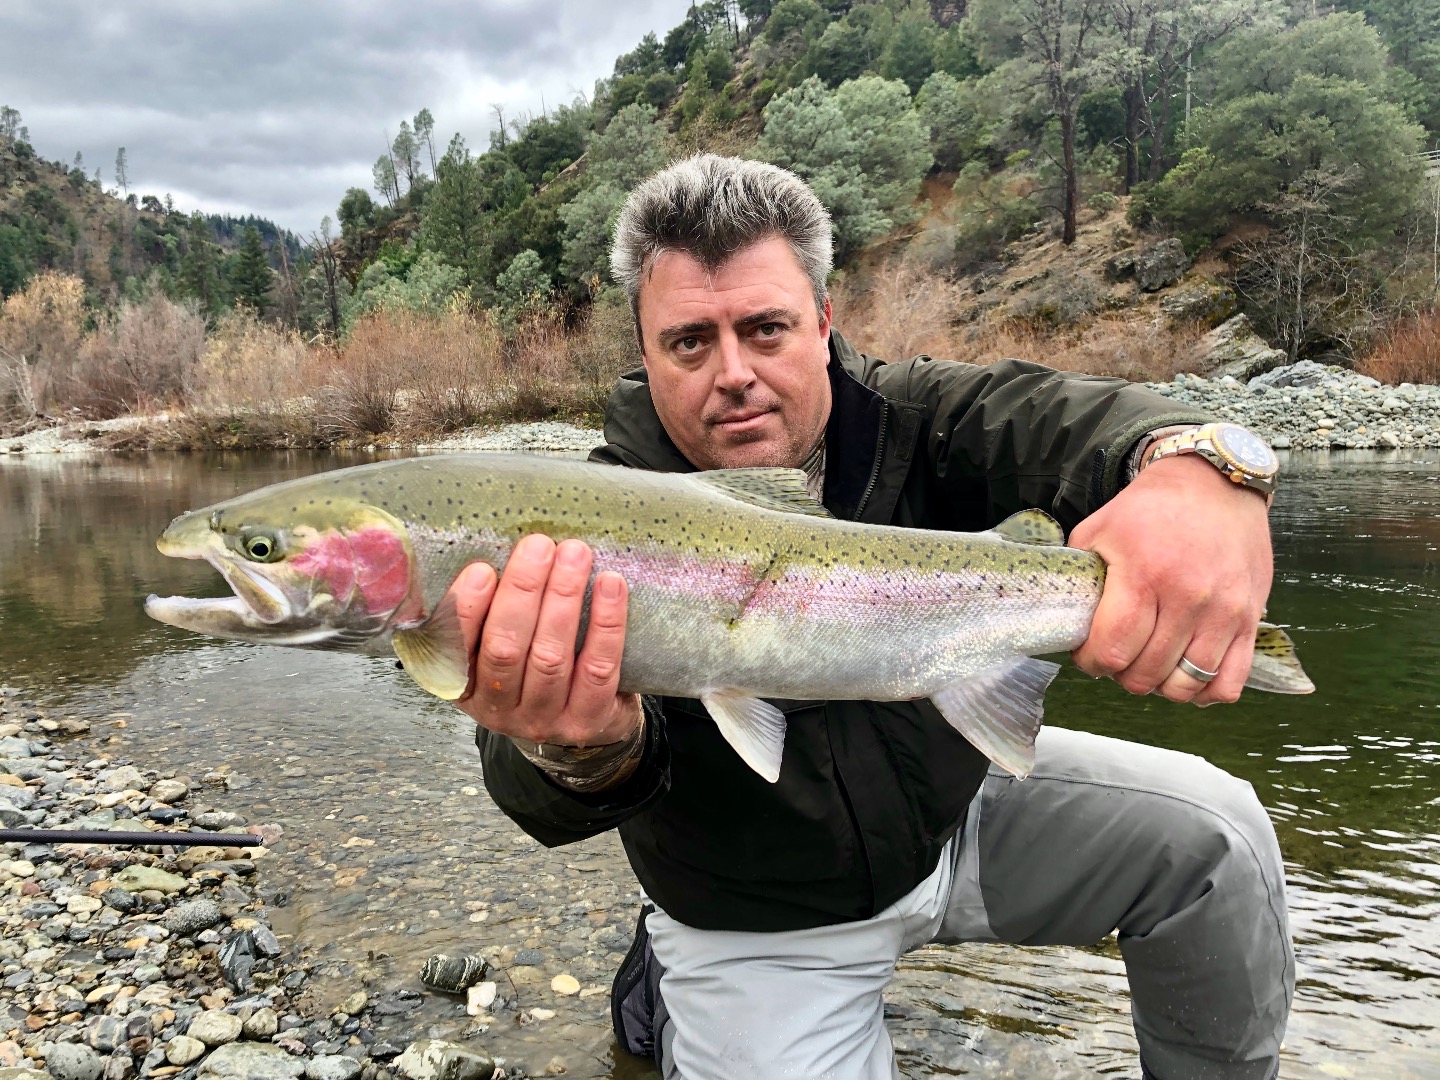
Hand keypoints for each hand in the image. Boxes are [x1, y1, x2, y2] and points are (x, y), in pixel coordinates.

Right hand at [445, 534, 641, 744]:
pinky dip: (606, 623)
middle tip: (539, 545)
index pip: (455, 648)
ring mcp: (543, 719)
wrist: (583, 726)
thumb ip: (487, 613)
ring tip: (575, 554)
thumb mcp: (494, 651)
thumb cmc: (533, 670)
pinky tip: (610, 584)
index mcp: (464, 687)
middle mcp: (498, 708)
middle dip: (522, 591)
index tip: (481, 569)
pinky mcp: (587, 721)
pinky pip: (598, 668)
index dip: (466, 610)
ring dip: (563, 598)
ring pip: (551, 656)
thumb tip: (492, 547)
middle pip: (506, 649)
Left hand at [1069, 455, 1272, 705]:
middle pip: (1146, 673)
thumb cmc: (1151, 509)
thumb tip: (1066, 619)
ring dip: (1159, 686)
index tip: (1089, 655)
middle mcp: (1187, 597)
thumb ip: (1080, 576)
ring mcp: (1224, 611)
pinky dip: (1205, 693)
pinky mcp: (1250, 619)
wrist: (1216, 485)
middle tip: (1117, 657)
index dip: (1092, 662)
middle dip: (1121, 674)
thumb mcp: (1100, 528)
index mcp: (1144, 574)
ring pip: (1185, 684)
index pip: (1113, 648)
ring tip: (1149, 665)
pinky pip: (1230, 682)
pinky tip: (1186, 675)